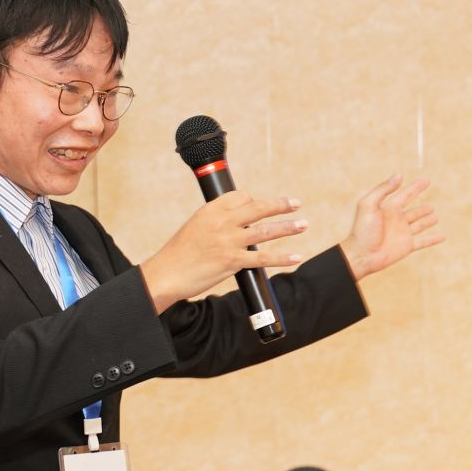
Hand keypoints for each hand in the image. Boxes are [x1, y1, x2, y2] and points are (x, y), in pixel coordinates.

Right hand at [141, 192, 308, 312]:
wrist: (167, 273)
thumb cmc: (180, 252)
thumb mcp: (196, 227)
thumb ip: (217, 222)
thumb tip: (238, 223)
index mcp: (211, 210)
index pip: (241, 197)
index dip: (254, 200)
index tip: (263, 206)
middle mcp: (222, 222)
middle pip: (258, 208)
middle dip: (280, 205)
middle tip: (296, 203)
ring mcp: (229, 241)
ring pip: (266, 231)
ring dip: (288, 227)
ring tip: (303, 224)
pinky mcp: (233, 261)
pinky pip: (264, 258)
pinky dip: (282, 258)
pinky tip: (296, 256)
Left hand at [339, 175, 441, 280]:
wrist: (362, 255)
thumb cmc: (362, 230)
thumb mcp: (369, 204)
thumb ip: (383, 189)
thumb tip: (399, 175)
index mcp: (388, 209)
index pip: (405, 195)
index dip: (416, 187)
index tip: (426, 180)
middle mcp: (397, 220)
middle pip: (414, 211)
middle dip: (423, 208)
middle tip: (431, 206)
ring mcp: (403, 234)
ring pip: (419, 225)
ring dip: (427, 221)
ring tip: (435, 217)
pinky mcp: (407, 246)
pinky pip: (423, 241)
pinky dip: (433, 239)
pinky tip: (443, 236)